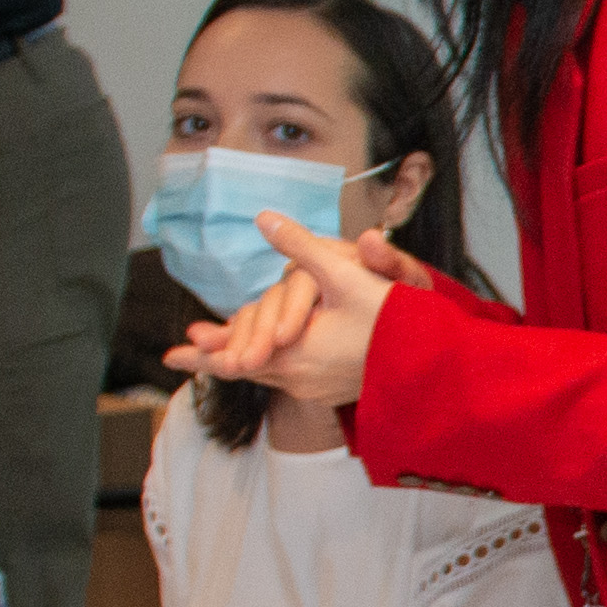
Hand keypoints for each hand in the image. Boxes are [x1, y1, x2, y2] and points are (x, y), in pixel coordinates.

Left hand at [164, 214, 414, 407]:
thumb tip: (264, 217)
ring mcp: (315, 389)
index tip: (168, 357)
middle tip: (184, 352)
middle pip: (244, 368)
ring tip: (219, 353)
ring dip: (243, 360)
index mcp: (292, 353)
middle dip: (215, 355)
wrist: (437, 365)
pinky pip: (288, 377)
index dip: (199, 356)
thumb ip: (302, 247)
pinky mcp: (332, 390)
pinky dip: (270, 366)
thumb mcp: (345, 276)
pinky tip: (271, 357)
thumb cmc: (395, 320)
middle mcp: (298, 378)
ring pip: (267, 374)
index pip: (231, 357)